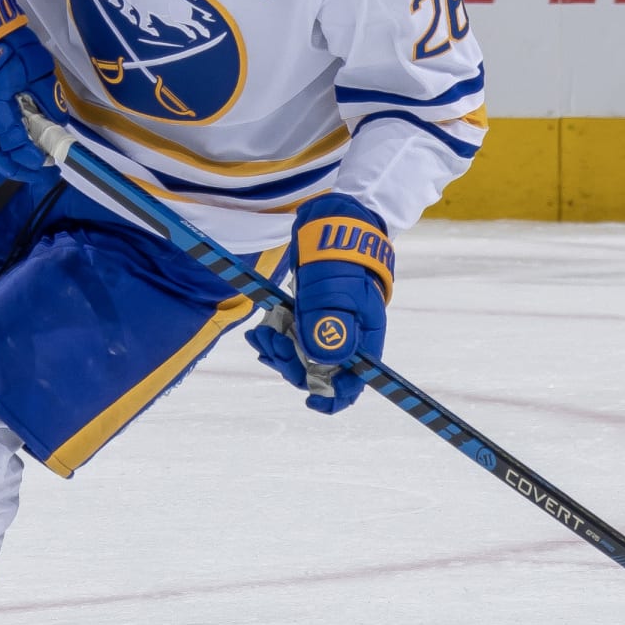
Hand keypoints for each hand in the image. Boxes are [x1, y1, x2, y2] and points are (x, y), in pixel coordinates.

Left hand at [245, 193, 391, 413]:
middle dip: (293, 365)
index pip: (356, 382)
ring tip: (260, 335)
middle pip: (321, 372)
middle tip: (271, 346)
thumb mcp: (335, 290)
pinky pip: (291, 339)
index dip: (335, 397)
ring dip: (278, 352)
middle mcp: (348, 336)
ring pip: (302, 357)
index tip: (311, 402)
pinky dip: (275, 339)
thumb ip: (329, 326)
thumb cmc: (339, 255)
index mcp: (364, 336)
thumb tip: (322, 364)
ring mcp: (329, 325)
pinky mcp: (311, 315)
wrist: (333, 222)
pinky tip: (260, 332)